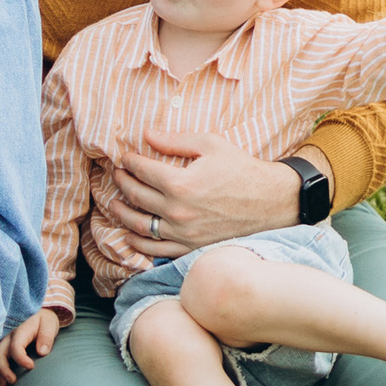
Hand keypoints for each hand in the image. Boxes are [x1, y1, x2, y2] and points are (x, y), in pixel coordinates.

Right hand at [0, 306, 63, 385]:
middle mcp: (8, 337)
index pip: (15, 346)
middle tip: (12, 381)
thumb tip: (42, 352)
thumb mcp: (50, 324)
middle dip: (2, 370)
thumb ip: (46, 337)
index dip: (21, 359)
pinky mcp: (1, 349)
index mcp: (20, 330)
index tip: (31, 367)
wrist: (38, 315)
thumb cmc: (45, 322)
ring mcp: (3, 343)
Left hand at [102, 133, 309, 254]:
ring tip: (115, 203)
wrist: (271, 202)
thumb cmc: (242, 169)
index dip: (129, 162)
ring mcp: (184, 234)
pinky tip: (129, 236)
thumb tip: (146, 134)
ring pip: (141, 226)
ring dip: (122, 213)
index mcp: (180, 183)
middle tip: (117, 174)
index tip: (125, 157)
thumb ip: (175, 140)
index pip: (142, 171)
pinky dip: (139, 245)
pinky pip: (157, 250)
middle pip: (136, 196)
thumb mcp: (210, 144)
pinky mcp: (191, 248)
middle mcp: (178, 211)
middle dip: (122, 182)